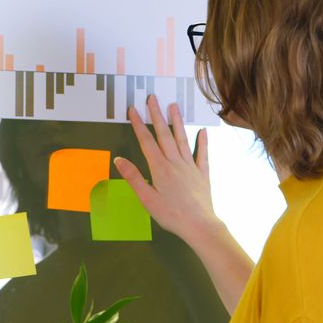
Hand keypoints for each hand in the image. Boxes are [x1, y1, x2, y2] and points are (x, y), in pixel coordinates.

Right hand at [114, 96, 223, 243]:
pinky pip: (202, 154)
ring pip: (182, 139)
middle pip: (164, 135)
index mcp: (160, 168)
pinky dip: (202, 142)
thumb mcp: (147, 199)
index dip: (138, 124)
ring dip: (177, 122)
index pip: (146, 141)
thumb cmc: (171, 215)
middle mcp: (175, 162)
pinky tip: (203, 131)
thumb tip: (119, 160)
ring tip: (174, 106)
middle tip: (153, 98)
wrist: (199, 225)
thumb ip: (134, 178)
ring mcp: (190, 166)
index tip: (133, 109)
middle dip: (156, 115)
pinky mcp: (202, 174)